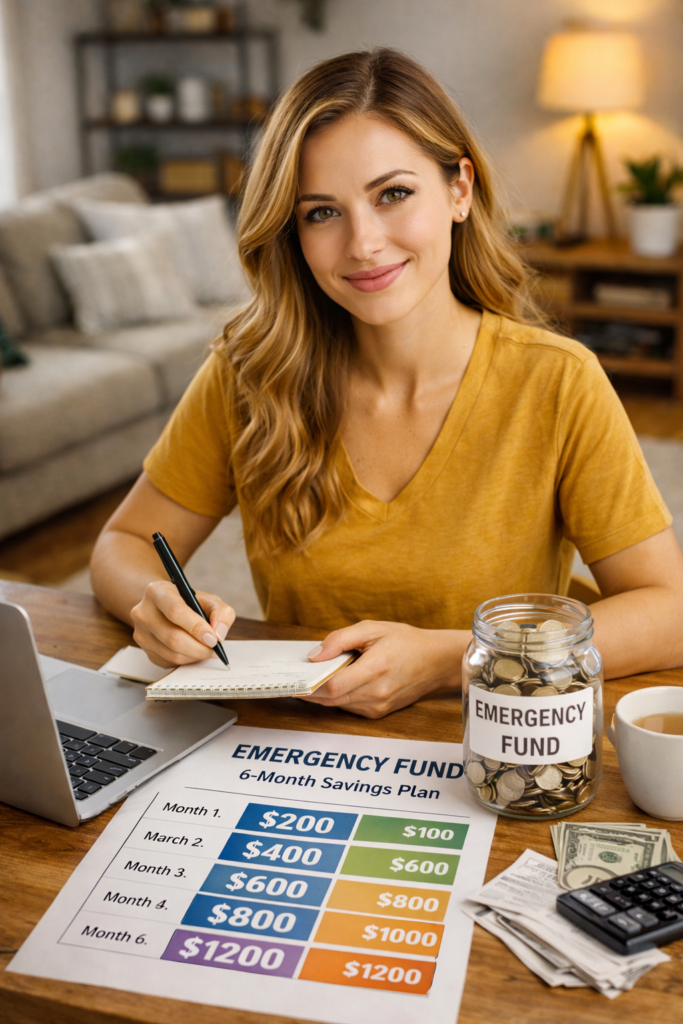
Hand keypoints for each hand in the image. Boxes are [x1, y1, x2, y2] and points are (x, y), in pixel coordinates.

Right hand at [131, 580, 234, 666]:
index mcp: (157, 592)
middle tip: (214, 648)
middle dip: (199, 647)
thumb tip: (219, 634)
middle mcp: (143, 612)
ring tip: (206, 649)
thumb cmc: (190, 604)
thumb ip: (221, 612)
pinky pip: (168, 662)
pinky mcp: (145, 650)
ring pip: (171, 653)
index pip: (175, 611)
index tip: (213, 638)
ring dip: (194, 656)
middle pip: (172, 637)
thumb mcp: (209, 600)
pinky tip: (193, 651)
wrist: (167, 609)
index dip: (196, 627)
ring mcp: (141, 633)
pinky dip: (186, 660)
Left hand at [301, 620, 466, 718]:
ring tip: (312, 678)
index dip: (310, 684)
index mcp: (375, 669)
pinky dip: (338, 698)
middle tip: (295, 679)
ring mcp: (378, 706)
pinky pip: (349, 708)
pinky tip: (336, 683)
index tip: (295, 677)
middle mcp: (377, 693)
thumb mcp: (372, 629)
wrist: (436, 662)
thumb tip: (314, 655)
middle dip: (310, 690)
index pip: (332, 686)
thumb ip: (340, 640)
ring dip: (322, 695)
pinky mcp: (379, 712)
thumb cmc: (406, 641)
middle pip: (331, 699)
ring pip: (338, 706)